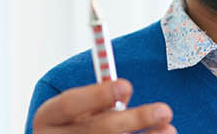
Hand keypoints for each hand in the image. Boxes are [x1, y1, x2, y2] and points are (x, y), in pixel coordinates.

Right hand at [31, 79, 174, 133]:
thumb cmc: (77, 124)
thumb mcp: (78, 110)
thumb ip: (97, 101)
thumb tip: (124, 93)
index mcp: (47, 118)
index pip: (69, 105)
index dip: (98, 95)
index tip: (128, 86)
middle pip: (96, 131)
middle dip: (133, 120)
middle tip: (164, 110)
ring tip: (169, 129)